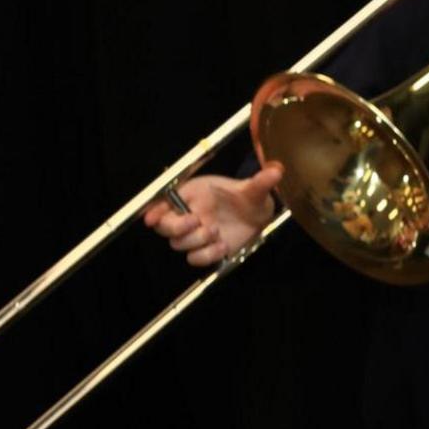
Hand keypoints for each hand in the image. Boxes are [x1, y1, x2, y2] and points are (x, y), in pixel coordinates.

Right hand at [140, 166, 281, 266]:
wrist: (257, 217)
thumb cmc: (248, 197)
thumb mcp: (255, 189)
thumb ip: (262, 181)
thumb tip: (277, 170)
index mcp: (193, 194)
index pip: (165, 201)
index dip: (155, 210)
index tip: (151, 218)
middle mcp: (188, 214)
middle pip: (164, 226)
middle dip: (176, 227)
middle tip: (196, 222)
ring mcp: (194, 234)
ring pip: (178, 244)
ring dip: (195, 241)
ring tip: (216, 231)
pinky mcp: (204, 250)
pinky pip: (194, 258)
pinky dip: (206, 255)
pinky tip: (223, 246)